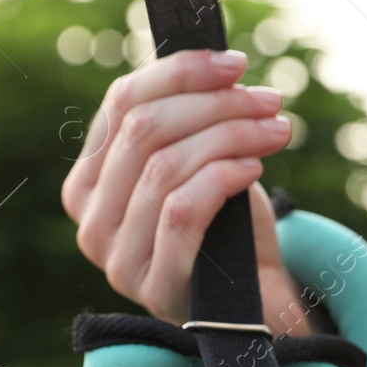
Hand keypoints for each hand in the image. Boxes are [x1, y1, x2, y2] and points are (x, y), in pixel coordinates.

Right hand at [61, 48, 311, 333]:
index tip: (236, 63)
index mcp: (90, 180)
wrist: (255, 304)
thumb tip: (216, 62)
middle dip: (215, 103)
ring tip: (276, 131)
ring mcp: (116, 258)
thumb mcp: (199, 163)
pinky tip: (254, 169)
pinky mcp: (153, 286)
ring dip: (231, 136)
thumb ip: (187, 120)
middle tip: (269, 100)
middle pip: (143, 129)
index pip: (121, 103)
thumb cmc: (228, 228)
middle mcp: (90, 220)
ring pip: (164, 166)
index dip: (181, 72)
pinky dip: (222, 177)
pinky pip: (181, 211)